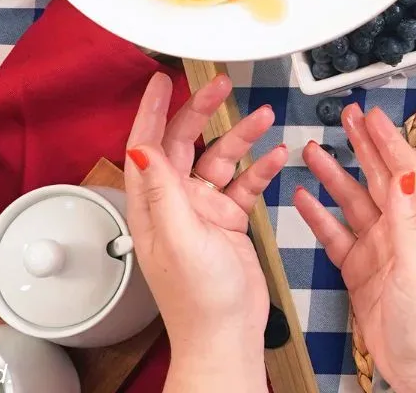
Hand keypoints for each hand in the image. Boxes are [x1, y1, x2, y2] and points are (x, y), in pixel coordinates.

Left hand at [124, 72, 285, 391]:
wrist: (228, 335)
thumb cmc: (198, 299)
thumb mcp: (177, 238)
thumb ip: (162, 191)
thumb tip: (139, 148)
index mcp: (153, 205)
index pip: (146, 145)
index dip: (151, 110)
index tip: (160, 81)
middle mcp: (174, 202)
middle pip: (184, 143)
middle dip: (202, 112)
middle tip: (221, 84)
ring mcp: (203, 211)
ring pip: (221, 160)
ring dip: (241, 137)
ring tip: (264, 116)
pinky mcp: (228, 221)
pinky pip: (245, 184)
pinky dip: (260, 168)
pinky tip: (276, 155)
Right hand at [296, 105, 415, 392]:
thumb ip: (408, 220)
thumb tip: (405, 176)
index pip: (405, 171)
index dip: (388, 141)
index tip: (372, 117)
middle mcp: (403, 232)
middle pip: (379, 177)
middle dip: (362, 146)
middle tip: (346, 118)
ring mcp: (380, 250)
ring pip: (353, 202)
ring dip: (334, 176)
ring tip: (313, 151)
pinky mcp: (360, 271)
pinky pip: (336, 235)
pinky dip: (319, 216)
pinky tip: (304, 198)